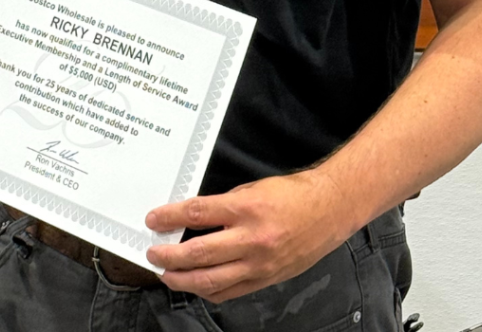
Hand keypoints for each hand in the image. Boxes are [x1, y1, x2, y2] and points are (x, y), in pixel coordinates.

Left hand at [145, 168, 353, 302]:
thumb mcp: (251, 189)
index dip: (170, 217)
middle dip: (170, 256)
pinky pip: (230, 292)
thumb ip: (223, 206)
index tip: (153, 219)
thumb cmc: (290, 195)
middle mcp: (251, 239)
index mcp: (245, 208)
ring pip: (212, 280)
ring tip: (166, 274)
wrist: (329, 210)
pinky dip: (208, 291)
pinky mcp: (266, 279)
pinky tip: (196, 285)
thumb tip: (192, 217)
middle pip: (199, 253)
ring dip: (183, 279)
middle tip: (152, 254)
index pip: (197, 213)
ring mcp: (259, 264)